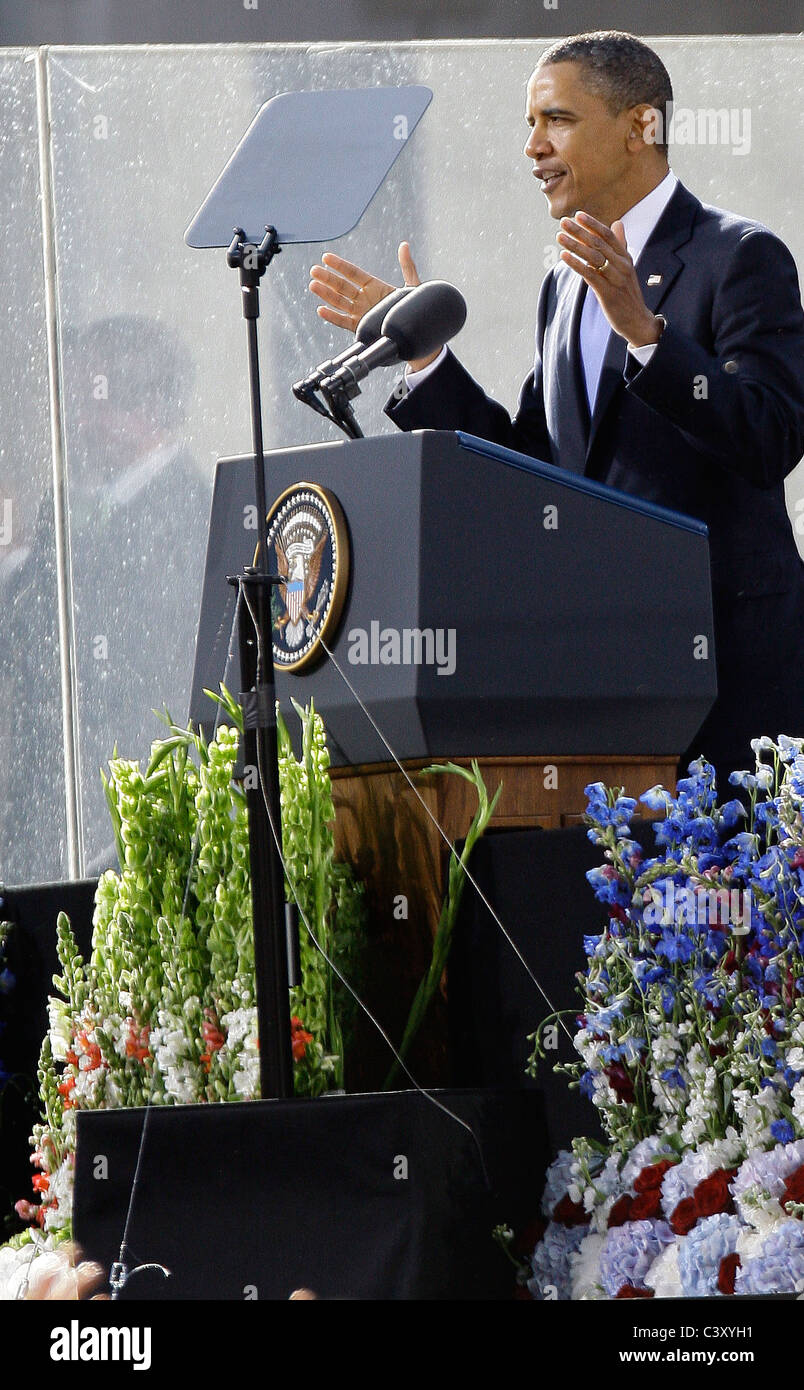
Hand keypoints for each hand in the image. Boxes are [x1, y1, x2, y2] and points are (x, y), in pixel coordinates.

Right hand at [309, 242, 439, 370]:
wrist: (417, 333)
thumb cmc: (413, 309)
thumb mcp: (412, 286)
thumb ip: (407, 266)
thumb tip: (404, 245)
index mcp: (374, 286)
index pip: (353, 273)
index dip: (340, 265)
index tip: (326, 257)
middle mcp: (364, 299)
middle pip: (342, 286)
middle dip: (328, 278)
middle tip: (314, 270)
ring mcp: (361, 313)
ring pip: (339, 302)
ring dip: (326, 294)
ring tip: (313, 285)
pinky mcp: (361, 328)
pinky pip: (344, 322)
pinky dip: (332, 317)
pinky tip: (321, 310)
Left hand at [556, 214, 662, 349]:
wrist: (638, 320)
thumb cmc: (628, 294)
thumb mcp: (626, 267)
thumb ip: (620, 245)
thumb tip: (617, 223)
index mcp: (625, 258)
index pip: (608, 235)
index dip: (593, 224)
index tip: (578, 214)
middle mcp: (622, 265)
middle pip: (598, 243)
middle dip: (579, 231)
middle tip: (563, 222)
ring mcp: (615, 279)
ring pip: (593, 257)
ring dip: (575, 245)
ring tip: (559, 236)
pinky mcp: (608, 293)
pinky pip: (590, 275)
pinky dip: (576, 264)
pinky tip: (564, 256)